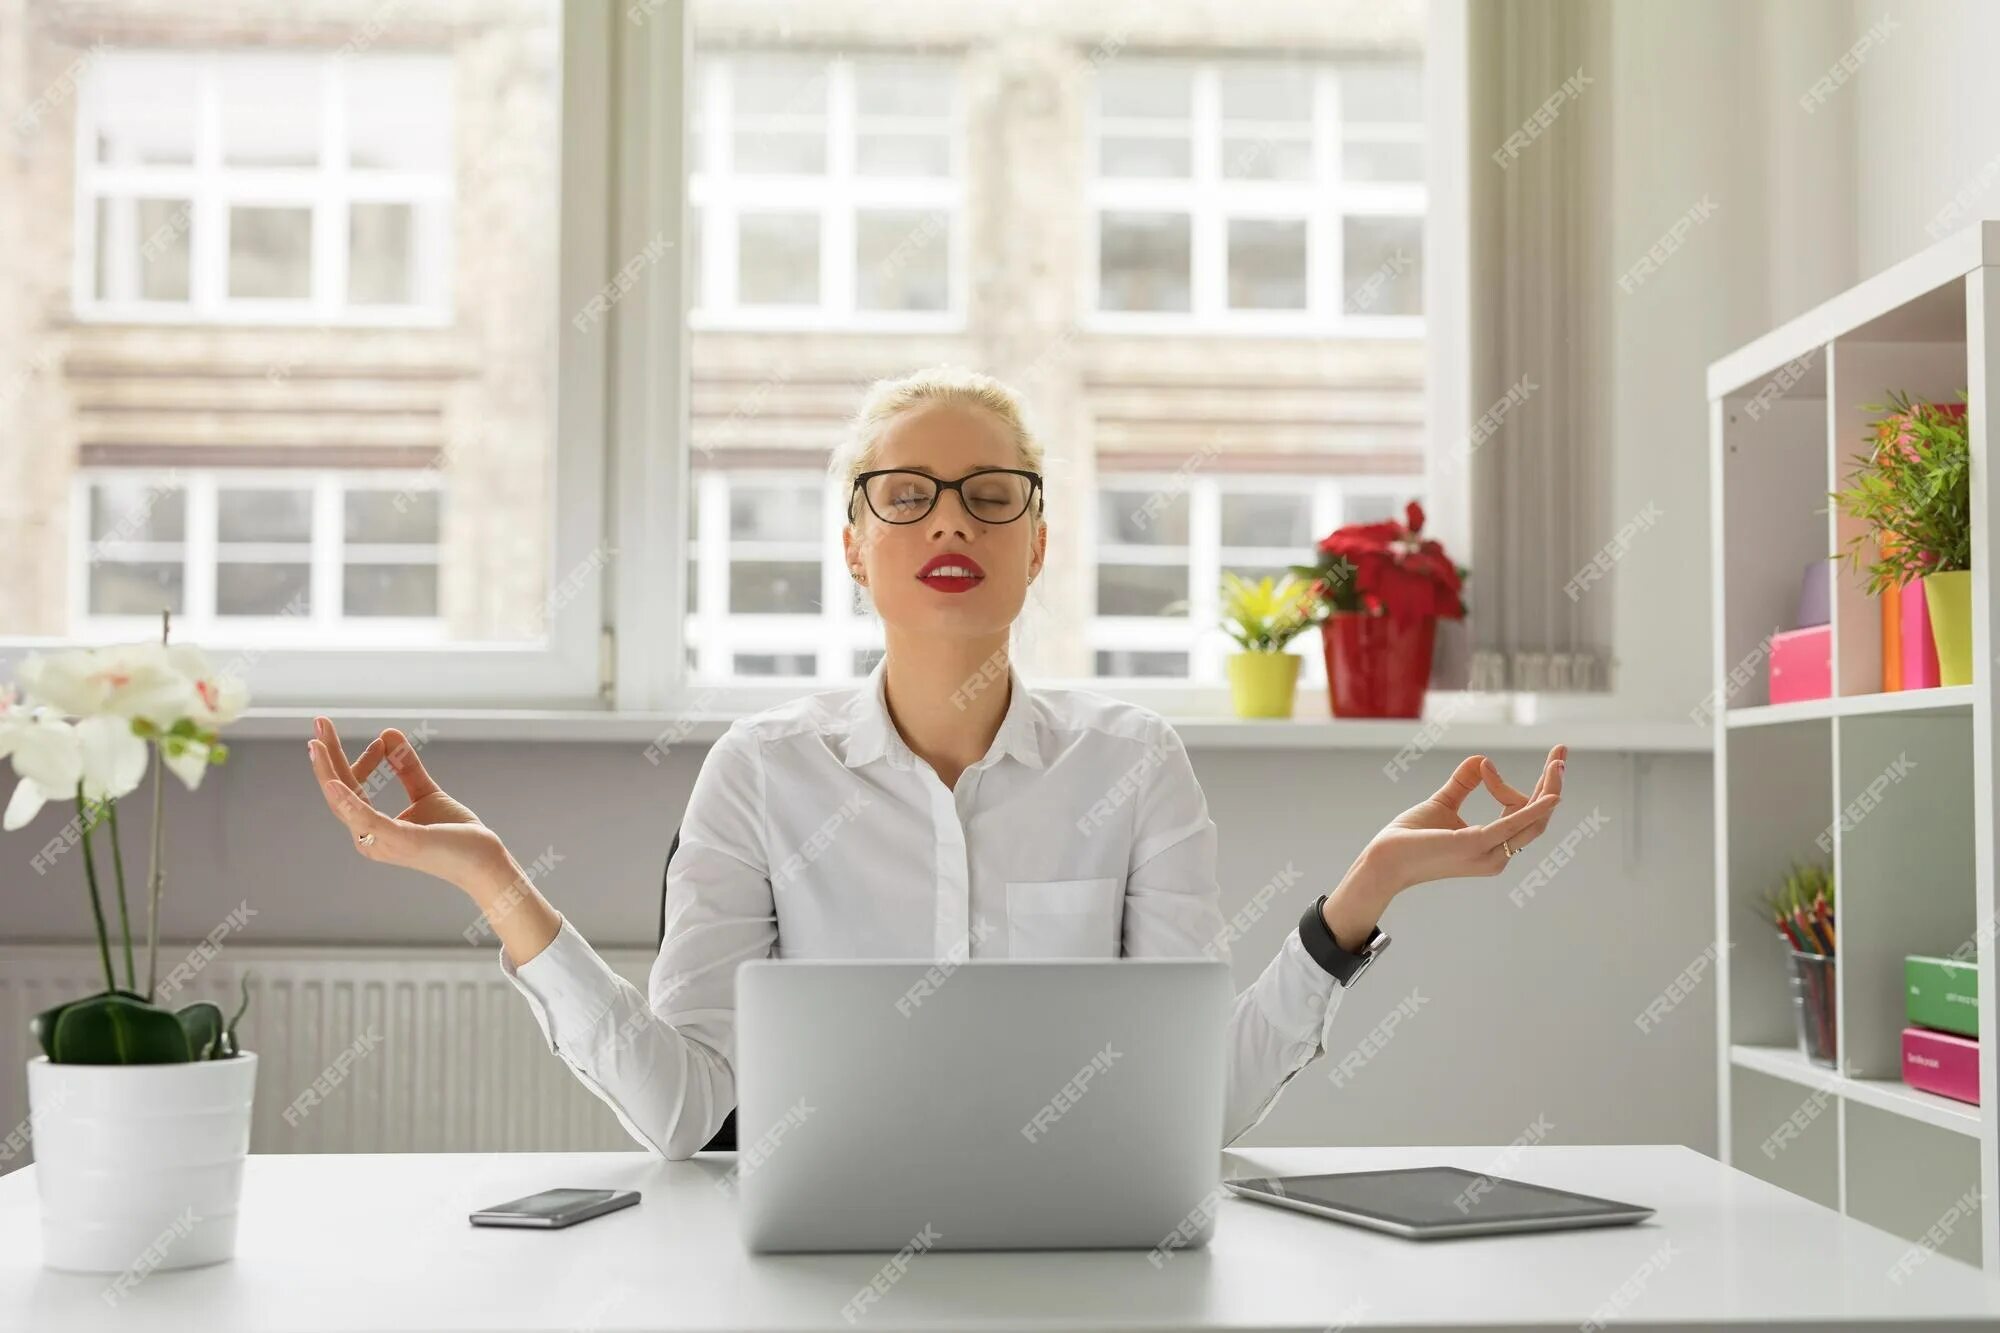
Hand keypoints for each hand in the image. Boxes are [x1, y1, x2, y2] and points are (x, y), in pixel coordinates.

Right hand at [306, 717, 505, 893]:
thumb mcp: (426, 792)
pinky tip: (333, 783)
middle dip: (326, 757)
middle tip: (318, 721)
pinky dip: (347, 802)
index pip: (353, 789)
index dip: (361, 760)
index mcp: (374, 828)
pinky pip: (366, 820)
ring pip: (343, 804)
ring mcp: (382, 842)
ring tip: (316, 744)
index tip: (381, 741)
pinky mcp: (399, 842)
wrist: (484, 863)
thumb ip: (406, 767)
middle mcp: (370, 839)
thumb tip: (385, 732)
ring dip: (327, 772)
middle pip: (338, 792)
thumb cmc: (454, 835)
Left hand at [1362, 746, 1566, 894]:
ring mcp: (1488, 853)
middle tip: (1561, 752)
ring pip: (1534, 820)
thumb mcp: (1443, 804)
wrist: (1384, 860)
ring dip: (1549, 788)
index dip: (1509, 785)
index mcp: (1491, 846)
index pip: (1522, 815)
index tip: (1484, 765)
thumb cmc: (1410, 839)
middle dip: (1552, 784)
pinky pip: (1512, 824)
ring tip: (1558, 761)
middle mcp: (1496, 855)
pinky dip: (1533, 810)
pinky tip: (1551, 796)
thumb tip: (1481, 759)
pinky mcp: (1474, 844)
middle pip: (1538, 818)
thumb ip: (1463, 784)